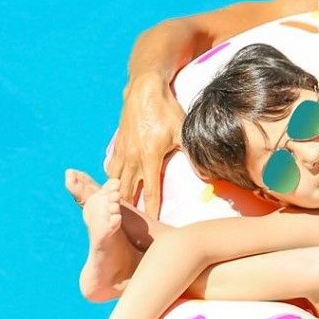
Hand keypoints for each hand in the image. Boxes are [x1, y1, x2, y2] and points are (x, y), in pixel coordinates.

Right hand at [106, 79, 182, 219]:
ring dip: (116, 197)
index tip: (152, 226)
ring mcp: (122, 151)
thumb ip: (193, 154)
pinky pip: (111, 167)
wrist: (145, 89)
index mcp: (149, 158)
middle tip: (129, 228)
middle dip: (127, 211)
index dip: (151, 211)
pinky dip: (111, 180)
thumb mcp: (183, 131)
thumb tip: (207, 174)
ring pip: (115, 182)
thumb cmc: (167, 110)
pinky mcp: (117, 144)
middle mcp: (132, 158)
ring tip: (117, 214)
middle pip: (127, 193)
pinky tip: (113, 188)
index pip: (151, 192)